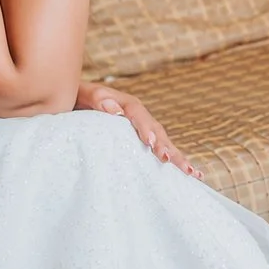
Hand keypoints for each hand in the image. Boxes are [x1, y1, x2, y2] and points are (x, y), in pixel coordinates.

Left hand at [77, 82, 199, 174]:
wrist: (75, 98)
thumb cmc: (77, 96)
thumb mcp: (83, 94)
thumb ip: (98, 99)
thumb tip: (115, 109)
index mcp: (126, 104)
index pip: (139, 115)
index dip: (146, 128)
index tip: (151, 144)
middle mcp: (139, 116)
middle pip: (158, 131)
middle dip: (169, 149)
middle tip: (179, 165)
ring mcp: (142, 128)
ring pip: (163, 142)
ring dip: (177, 157)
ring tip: (193, 174)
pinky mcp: (140, 138)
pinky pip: (158, 149)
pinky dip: (172, 160)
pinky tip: (186, 174)